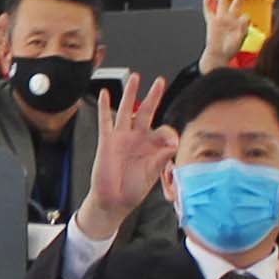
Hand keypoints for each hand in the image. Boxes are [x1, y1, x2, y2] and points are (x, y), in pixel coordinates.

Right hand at [71, 76, 178, 243]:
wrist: (113, 201)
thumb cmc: (133, 190)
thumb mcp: (153, 174)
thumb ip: (163, 158)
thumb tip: (174, 145)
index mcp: (152, 147)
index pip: (163, 130)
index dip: (169, 134)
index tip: (172, 143)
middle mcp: (138, 138)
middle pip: (146, 111)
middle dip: (153, 96)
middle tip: (160, 81)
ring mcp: (122, 137)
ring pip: (126, 110)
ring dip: (130, 94)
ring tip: (136, 78)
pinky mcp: (107, 141)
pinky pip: (105, 120)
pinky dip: (104, 107)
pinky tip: (105, 94)